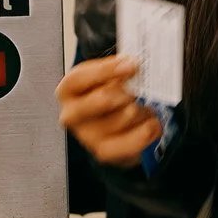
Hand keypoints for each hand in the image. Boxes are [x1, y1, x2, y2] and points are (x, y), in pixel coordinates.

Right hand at [58, 53, 161, 168]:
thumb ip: (115, 69)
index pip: (81, 78)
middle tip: (136, 90)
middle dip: (127, 92)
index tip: (131, 64)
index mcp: (67, 90)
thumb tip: (132, 64)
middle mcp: (71, 115)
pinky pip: (136, 139)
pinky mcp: (105, 153)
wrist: (108, 126)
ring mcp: (87, 137)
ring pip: (126, 116)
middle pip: (104, 99)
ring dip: (142, 109)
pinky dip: (149, 127)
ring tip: (141, 107)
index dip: (107, 71)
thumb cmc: (105, 94)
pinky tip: (150, 122)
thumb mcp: (105, 76)